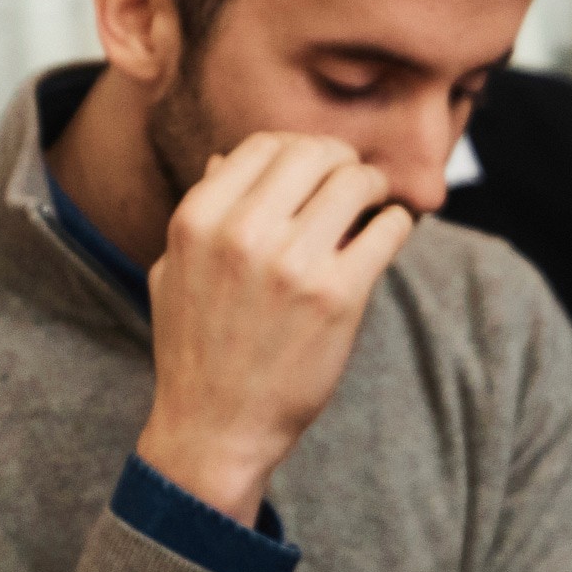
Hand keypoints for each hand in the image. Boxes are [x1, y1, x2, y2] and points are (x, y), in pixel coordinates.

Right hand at [133, 133, 417, 523]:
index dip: (299, 150)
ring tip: (373, 207)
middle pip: (315, 153)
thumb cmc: (196, 349)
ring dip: (373, 188)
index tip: (315, 171)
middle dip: (341, 162)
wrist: (215, 425)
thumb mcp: (175, 270)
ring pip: (356, 182)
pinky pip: (387, 229)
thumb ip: (202, 212)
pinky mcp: (338, 296)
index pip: (264, 145)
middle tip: (353, 185)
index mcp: (198, 219)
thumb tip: (226, 156)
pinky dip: (395, 225)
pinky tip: (386, 236)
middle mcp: (242, 233)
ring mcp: (292, 264)